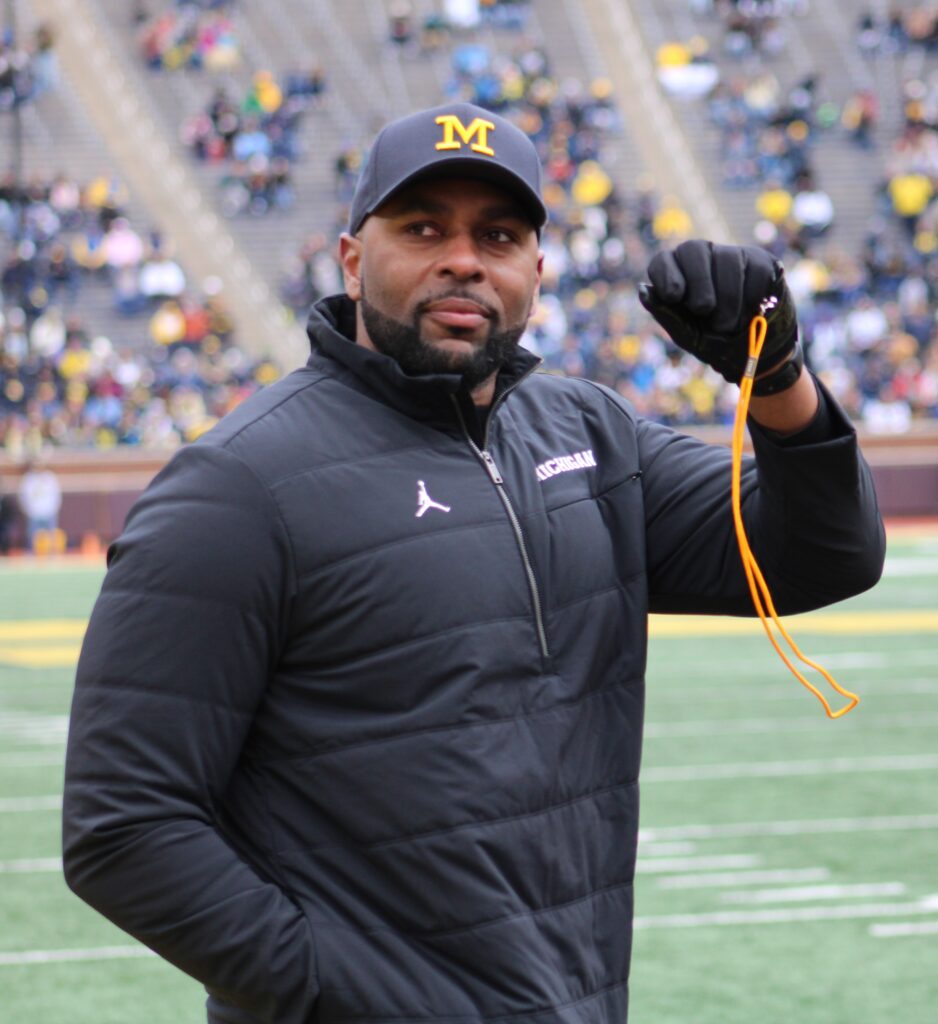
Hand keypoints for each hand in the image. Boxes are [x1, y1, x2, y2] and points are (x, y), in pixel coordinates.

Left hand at [638, 240, 799, 391]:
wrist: (754, 353)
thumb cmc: (713, 341)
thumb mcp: (687, 334)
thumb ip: (666, 313)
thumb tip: (643, 290)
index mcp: (676, 274)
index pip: (663, 260)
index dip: (666, 274)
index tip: (674, 296)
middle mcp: (701, 259)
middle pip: (693, 248)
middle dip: (698, 282)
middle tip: (704, 310)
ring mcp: (732, 256)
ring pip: (728, 259)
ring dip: (728, 299)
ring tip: (729, 325)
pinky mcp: (761, 261)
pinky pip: (755, 269)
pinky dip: (752, 296)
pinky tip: (753, 309)